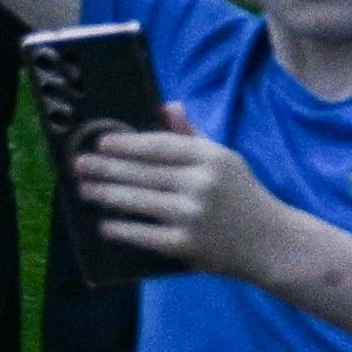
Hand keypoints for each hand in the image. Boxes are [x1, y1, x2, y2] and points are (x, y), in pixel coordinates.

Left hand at [68, 121, 257, 275]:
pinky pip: (145, 235)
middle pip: (143, 173)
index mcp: (211, 158)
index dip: (127, 143)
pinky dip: (122, 229)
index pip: (160, 146)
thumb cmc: (243, 196)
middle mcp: (201, 183)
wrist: (272, 243)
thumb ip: (193, 135)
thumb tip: (166, 107)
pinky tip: (105, 224)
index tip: (102, 142)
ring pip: (139, 201)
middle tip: (80, 164)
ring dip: (107, 195)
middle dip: (107, 168)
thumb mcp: (226, 159)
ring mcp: (193, 215)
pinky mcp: (187, 245)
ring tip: (85, 190)